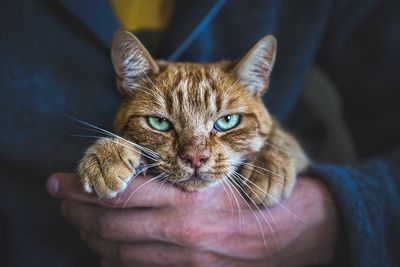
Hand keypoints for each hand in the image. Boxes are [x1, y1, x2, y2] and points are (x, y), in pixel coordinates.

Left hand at [47, 173, 337, 266]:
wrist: (290, 235)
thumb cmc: (253, 195)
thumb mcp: (217, 173)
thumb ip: (174, 175)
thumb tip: (126, 175)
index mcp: (188, 198)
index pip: (120, 192)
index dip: (84, 186)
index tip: (61, 179)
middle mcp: (181, 231)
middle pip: (109, 224)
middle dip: (76, 210)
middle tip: (60, 197)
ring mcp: (184, 259)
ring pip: (117, 250)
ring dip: (89, 234)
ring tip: (74, 219)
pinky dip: (112, 258)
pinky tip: (103, 248)